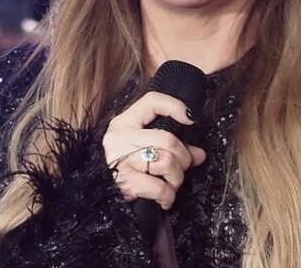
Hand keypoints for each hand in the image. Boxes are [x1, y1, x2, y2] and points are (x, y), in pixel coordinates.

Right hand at [103, 91, 206, 209]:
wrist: (100, 195)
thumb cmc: (126, 168)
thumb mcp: (145, 150)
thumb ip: (173, 148)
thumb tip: (200, 155)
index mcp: (125, 122)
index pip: (152, 101)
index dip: (175, 106)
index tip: (191, 119)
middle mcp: (120, 136)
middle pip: (168, 139)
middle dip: (183, 159)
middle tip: (182, 169)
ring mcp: (120, 158)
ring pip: (167, 162)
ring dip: (176, 179)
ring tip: (171, 185)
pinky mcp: (124, 181)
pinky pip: (159, 187)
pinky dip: (167, 196)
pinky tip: (165, 199)